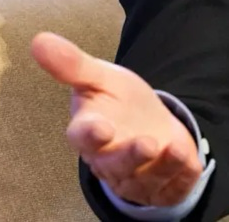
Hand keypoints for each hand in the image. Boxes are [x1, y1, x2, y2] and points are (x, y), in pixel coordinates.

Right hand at [31, 32, 202, 206]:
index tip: (101, 127)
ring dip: (161, 167)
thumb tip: (38, 40)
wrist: (149, 124)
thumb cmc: (118, 102)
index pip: (83, 138)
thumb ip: (73, 64)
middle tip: (147, 143)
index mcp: (89, 132)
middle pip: (115, 165)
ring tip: (174, 148)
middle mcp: (108, 161)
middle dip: (131, 157)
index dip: (91, 135)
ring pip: (144, 180)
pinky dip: (180, 177)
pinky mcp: (159, 187)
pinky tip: (189, 162)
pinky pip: (170, 189)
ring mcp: (134, 178)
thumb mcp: (101, 78)